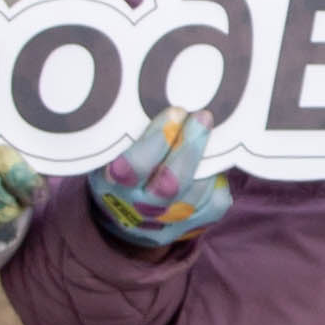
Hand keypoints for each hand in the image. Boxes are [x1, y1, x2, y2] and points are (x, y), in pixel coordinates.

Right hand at [90, 110, 227, 255]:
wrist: (122, 218)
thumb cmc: (118, 171)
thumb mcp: (108, 154)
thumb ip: (128, 135)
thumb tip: (163, 96)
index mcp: (112, 186)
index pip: (133, 167)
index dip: (157, 139)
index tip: (174, 112)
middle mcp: (139, 210)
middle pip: (171, 184)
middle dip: (190, 147)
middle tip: (202, 117)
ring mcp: (167, 223)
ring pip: (196, 194)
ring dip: (207, 160)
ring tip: (207, 132)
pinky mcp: (191, 228)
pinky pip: (215, 204)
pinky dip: (217, 181)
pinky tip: (210, 164)